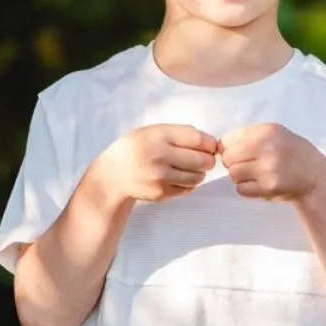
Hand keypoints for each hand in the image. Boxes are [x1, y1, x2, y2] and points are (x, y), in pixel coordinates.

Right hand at [100, 124, 217, 202]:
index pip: (197, 139)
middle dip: (208, 160)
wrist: (114, 174)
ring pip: (197, 177)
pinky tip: (179, 178)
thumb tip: (210, 144)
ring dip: (200, 173)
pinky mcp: (161, 193)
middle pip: (201, 160)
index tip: (211, 146)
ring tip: (190, 168)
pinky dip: (189, 184)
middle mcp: (160, 155)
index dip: (210, 143)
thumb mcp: (153, 132)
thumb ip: (179, 134)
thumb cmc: (137, 148)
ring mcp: (160, 177)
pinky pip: (187, 189)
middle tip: (206, 159)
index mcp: (159, 135)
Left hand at [219, 123, 325, 201]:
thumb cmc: (292, 154)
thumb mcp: (276, 134)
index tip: (239, 154)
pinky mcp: (269, 187)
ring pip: (233, 174)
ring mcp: (268, 168)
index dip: (230, 148)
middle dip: (233, 163)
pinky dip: (247, 190)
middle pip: (228, 157)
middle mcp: (267, 146)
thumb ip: (250, 136)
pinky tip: (260, 185)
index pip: (228, 139)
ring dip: (240, 177)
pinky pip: (241, 189)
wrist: (317, 178)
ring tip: (255, 176)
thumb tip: (220, 146)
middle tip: (247, 167)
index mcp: (267, 130)